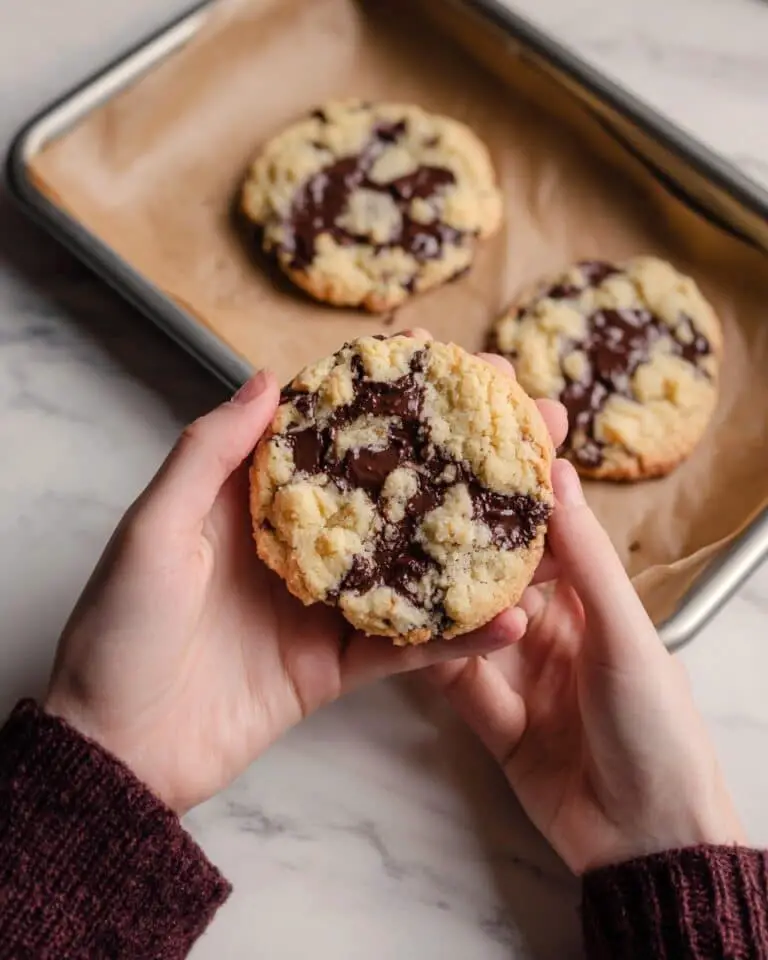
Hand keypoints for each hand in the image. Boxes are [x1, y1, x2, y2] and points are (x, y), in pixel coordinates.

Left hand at [45, 344, 564, 815]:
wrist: (116, 753)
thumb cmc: (118, 631)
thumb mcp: (154, 530)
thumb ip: (208, 454)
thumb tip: (269, 378)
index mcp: (251, 505)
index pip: (326, 434)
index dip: (378, 394)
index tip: (433, 352)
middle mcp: (298, 549)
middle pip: (387, 492)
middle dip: (452, 457)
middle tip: (522, 420)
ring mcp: (323, 608)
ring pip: (412, 568)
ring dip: (473, 546)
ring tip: (543, 513)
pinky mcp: (337, 669)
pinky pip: (407, 648)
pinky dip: (458, 638)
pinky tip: (512, 619)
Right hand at [426, 458, 744, 873]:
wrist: (646, 842)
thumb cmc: (656, 729)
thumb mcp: (624, 636)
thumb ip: (587, 561)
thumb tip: (559, 474)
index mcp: (593, 608)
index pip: (546, 545)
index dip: (512, 508)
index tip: (470, 466)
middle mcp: (552, 636)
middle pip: (498, 585)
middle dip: (462, 553)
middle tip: (413, 509)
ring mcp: (520, 679)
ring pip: (469, 632)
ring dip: (440, 608)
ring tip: (393, 564)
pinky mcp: (494, 722)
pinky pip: (458, 685)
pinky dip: (433, 663)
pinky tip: (400, 634)